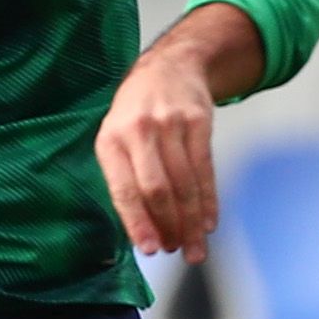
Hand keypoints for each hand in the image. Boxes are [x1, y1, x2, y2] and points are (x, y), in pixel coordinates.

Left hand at [97, 43, 219, 262]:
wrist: (169, 68)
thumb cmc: (136, 115)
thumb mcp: (116, 138)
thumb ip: (124, 179)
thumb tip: (142, 232)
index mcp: (110, 140)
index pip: (124, 190)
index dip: (138, 223)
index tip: (150, 250)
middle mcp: (139, 130)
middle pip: (157, 189)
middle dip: (168, 227)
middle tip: (175, 250)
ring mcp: (171, 124)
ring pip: (184, 184)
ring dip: (190, 222)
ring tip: (193, 248)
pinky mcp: (199, 121)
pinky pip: (205, 169)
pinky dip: (208, 201)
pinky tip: (207, 222)